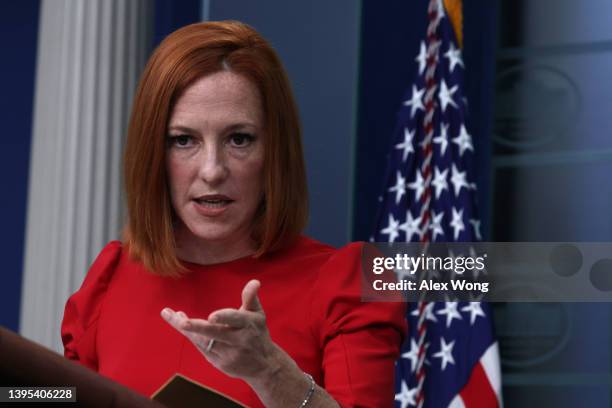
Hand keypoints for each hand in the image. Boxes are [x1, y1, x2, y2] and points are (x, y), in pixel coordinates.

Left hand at [160, 279, 282, 382]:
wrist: (264, 365)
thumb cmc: (258, 333)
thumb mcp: (257, 315)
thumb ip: (251, 298)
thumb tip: (255, 281)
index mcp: (249, 325)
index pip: (235, 319)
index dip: (224, 317)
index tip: (212, 316)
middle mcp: (239, 340)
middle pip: (215, 333)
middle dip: (198, 328)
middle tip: (182, 322)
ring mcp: (229, 354)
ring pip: (204, 341)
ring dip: (187, 329)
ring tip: (169, 314)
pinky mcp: (221, 364)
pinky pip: (203, 349)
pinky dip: (192, 336)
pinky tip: (181, 324)